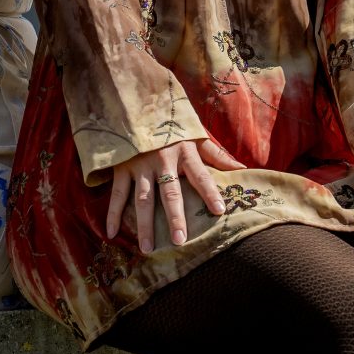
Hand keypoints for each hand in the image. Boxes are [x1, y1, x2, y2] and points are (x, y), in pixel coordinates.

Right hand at [104, 138, 245, 254]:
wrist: (137, 105)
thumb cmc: (172, 126)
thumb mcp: (195, 135)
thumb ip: (216, 154)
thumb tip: (242, 169)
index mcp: (184, 151)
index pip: (200, 175)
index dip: (210, 192)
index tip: (219, 211)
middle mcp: (162, 159)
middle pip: (170, 192)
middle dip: (175, 217)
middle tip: (179, 241)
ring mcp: (140, 164)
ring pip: (143, 199)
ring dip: (145, 224)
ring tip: (148, 248)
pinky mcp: (122, 167)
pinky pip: (118, 194)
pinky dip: (113, 214)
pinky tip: (112, 234)